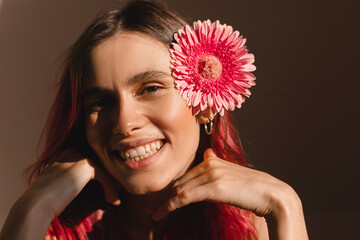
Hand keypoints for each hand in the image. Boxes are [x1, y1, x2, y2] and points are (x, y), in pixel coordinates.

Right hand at [25, 149, 120, 218]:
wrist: (36, 204)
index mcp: (64, 153)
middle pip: (98, 163)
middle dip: (109, 177)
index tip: (109, 186)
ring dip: (112, 185)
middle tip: (118, 189)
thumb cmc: (46, 198)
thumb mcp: (61, 183)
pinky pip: (104, 176)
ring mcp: (78, 156)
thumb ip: (73, 177)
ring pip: (103, 169)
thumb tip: (87, 182)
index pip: (89, 160)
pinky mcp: (85, 165)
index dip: (102, 173)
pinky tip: (112, 200)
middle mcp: (71, 151)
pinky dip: (110, 188)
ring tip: (115, 198)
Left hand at [150, 148, 307, 238]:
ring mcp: (212, 175)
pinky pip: (186, 196)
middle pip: (179, 181)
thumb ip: (218, 166)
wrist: (271, 194)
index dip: (170, 188)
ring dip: (164, 202)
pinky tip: (163, 212)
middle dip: (163, 195)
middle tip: (151, 206)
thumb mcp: (232, 174)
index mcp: (212, 162)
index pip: (185, 176)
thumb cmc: (253, 189)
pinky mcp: (214, 187)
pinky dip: (171, 205)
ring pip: (180, 189)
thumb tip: (208, 155)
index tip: (160, 198)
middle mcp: (210, 165)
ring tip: (153, 212)